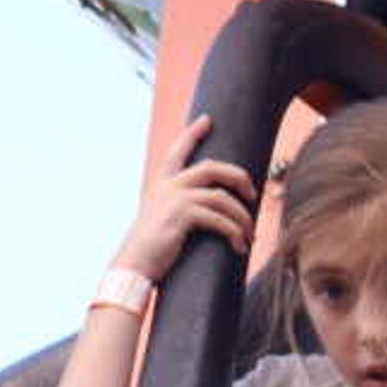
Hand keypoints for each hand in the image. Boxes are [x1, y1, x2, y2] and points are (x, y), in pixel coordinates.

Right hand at [111, 116, 256, 278]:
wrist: (133, 268)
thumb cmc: (152, 251)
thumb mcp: (164, 222)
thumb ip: (182, 210)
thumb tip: (211, 210)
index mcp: (162, 186)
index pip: (177, 152)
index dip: (192, 134)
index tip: (207, 119)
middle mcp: (167, 187)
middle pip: (212, 167)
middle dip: (239, 178)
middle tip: (253, 194)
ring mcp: (174, 199)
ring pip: (222, 196)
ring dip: (242, 217)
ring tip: (250, 235)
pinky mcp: (181, 215)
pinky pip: (219, 219)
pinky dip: (234, 233)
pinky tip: (240, 246)